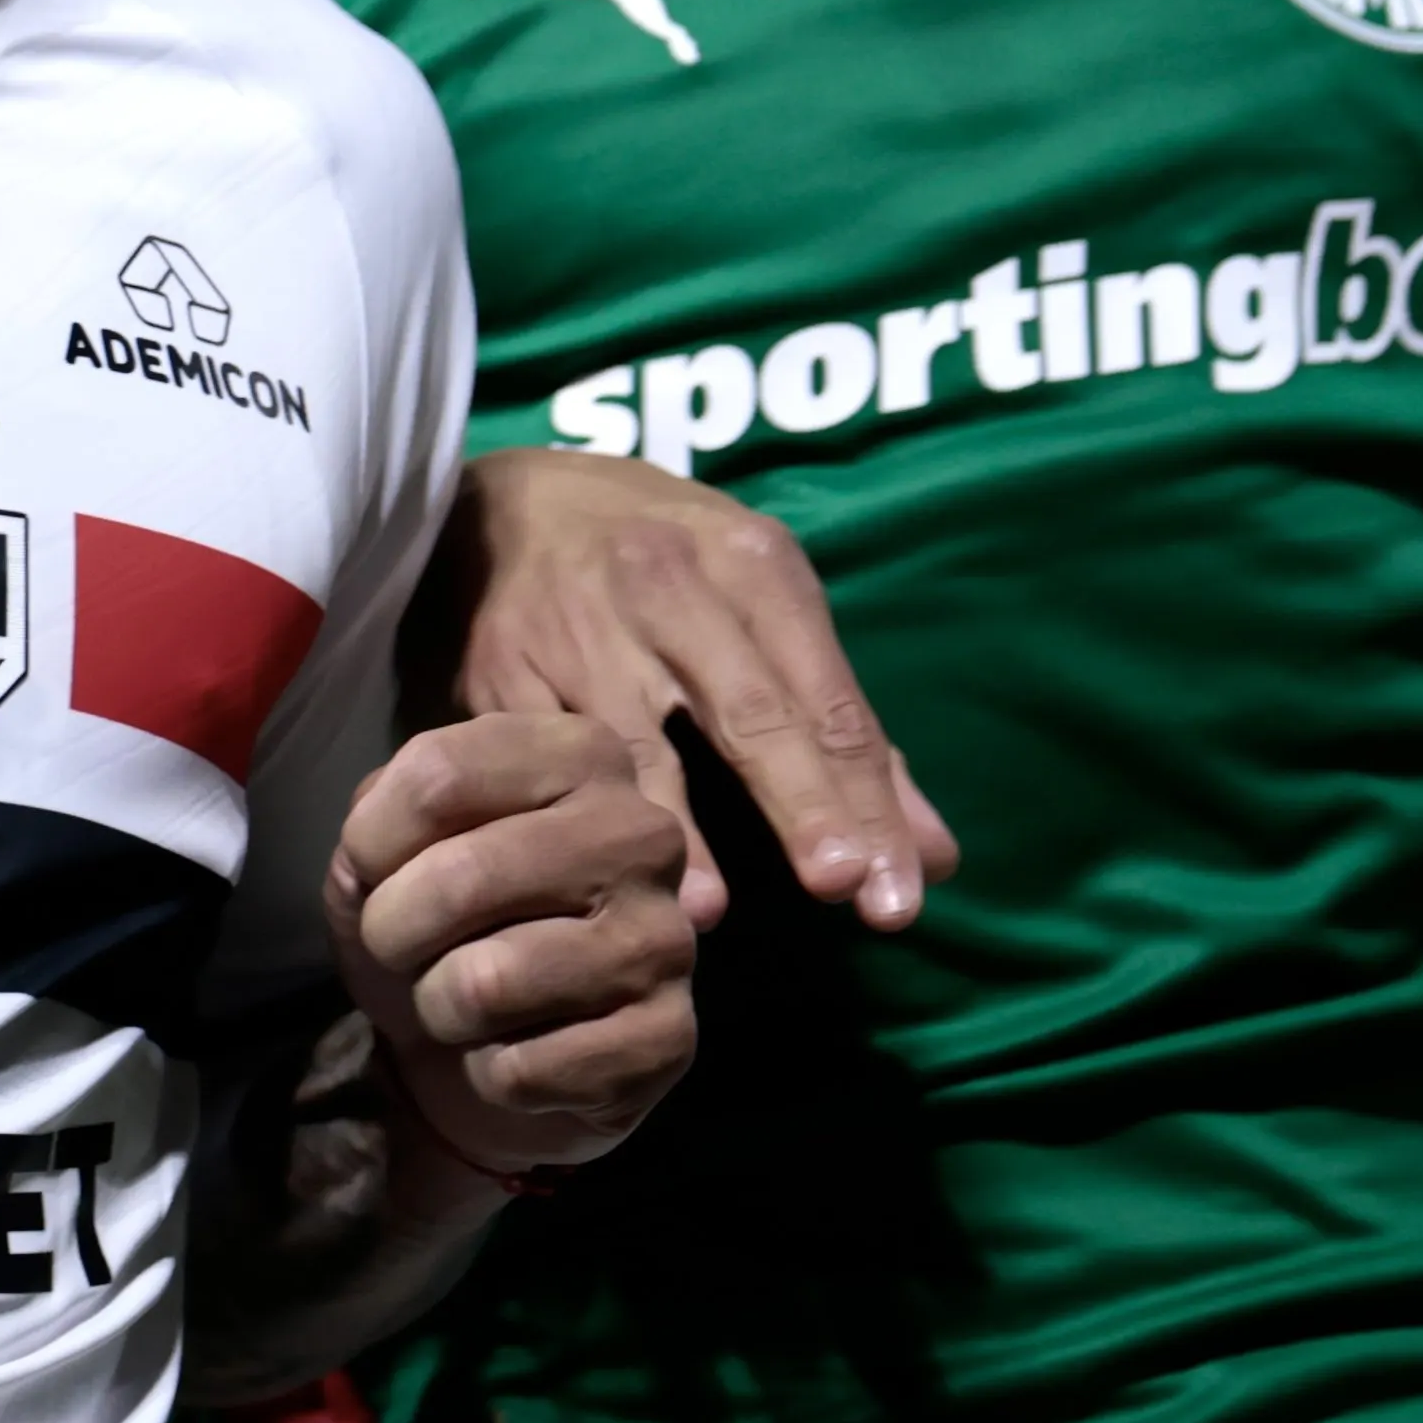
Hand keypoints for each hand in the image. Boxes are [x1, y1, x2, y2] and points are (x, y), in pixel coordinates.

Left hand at [320, 712, 695, 1181]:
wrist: (475, 1048)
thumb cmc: (435, 924)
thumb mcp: (386, 845)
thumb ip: (375, 818)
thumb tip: (372, 860)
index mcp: (581, 755)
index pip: (440, 773)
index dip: (371, 839)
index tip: (370, 871)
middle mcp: (642, 834)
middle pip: (463, 877)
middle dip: (394, 932)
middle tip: (404, 949)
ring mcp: (665, 940)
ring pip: (486, 984)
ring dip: (440, 1009)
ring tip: (462, 1001)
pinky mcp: (666, 1041)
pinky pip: (522, 1069)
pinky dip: (488, 1074)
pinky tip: (518, 1051)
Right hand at [457, 445, 954, 929]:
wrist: (492, 509)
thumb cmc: (660, 564)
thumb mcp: (758, 603)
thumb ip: (842, 731)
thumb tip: (929, 861)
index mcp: (750, 565)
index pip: (826, 698)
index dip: (864, 799)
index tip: (897, 893)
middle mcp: (668, 587)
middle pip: (749, 710)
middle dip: (800, 800)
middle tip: (840, 887)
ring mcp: (576, 630)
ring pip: (635, 741)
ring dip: (675, 828)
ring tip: (706, 913)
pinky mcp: (499, 673)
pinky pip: (545, 756)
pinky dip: (577, 817)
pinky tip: (600, 876)